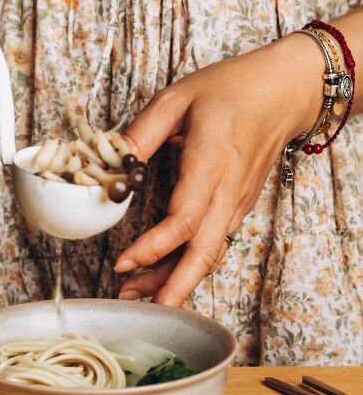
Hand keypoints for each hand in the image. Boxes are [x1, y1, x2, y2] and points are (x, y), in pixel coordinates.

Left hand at [114, 34, 323, 305]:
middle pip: (204, 252)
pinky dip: (189, 264)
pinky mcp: (237, 206)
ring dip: (176, 279)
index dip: (154, 247)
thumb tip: (111, 162)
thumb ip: (142, 132)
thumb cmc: (232, 89)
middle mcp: (228, 191)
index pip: (184, 219)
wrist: (284, 92)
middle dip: (171, 285)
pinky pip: (213, 244)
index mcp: (212, 163)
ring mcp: (236, 202)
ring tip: (138, 294)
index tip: (124, 261)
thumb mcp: (178, 97)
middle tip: (136, 304)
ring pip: (209, 254)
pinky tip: (162, 273)